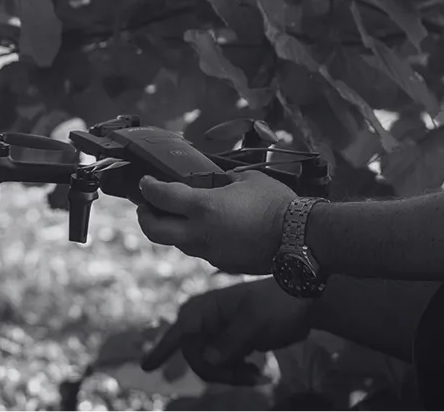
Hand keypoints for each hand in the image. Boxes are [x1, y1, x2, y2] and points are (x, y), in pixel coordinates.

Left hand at [135, 170, 295, 275]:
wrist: (298, 238)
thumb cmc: (275, 203)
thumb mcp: (246, 179)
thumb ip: (224, 182)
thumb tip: (217, 184)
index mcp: (203, 207)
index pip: (162, 197)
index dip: (148, 188)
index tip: (144, 183)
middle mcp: (200, 233)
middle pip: (155, 231)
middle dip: (145, 218)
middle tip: (146, 206)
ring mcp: (210, 252)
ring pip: (177, 243)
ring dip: (171, 230)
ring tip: (176, 217)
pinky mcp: (222, 264)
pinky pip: (200, 250)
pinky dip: (196, 239)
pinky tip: (208, 229)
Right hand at [142, 278, 313, 384]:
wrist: (303, 300)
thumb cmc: (278, 304)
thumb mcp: (255, 322)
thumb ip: (230, 342)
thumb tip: (207, 361)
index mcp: (208, 308)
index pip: (181, 331)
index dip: (163, 349)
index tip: (147, 367)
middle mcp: (208, 320)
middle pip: (197, 356)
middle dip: (218, 372)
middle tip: (245, 376)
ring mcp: (219, 332)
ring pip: (211, 364)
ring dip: (230, 375)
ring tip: (257, 374)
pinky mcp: (231, 343)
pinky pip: (224, 365)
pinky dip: (237, 372)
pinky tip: (257, 371)